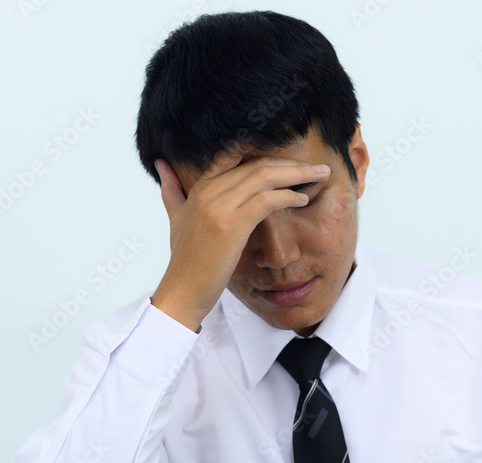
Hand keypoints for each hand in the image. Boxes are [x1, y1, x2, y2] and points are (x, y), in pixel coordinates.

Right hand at [149, 145, 330, 332]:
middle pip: (256, 163)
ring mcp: (219, 207)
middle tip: (316, 167)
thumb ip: (172, 191)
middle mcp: (208, 192)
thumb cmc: (185, 262)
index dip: (264, 151)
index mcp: (199, 188)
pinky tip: (301, 200)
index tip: (290, 157)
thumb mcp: (175, 219)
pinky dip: (288, 196)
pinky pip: (267, 200)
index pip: (234, 154)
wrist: (181, 291)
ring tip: (319, 175)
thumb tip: (162, 165)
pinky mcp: (232, 225)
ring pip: (265, 176)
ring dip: (297, 174)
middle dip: (290, 162)